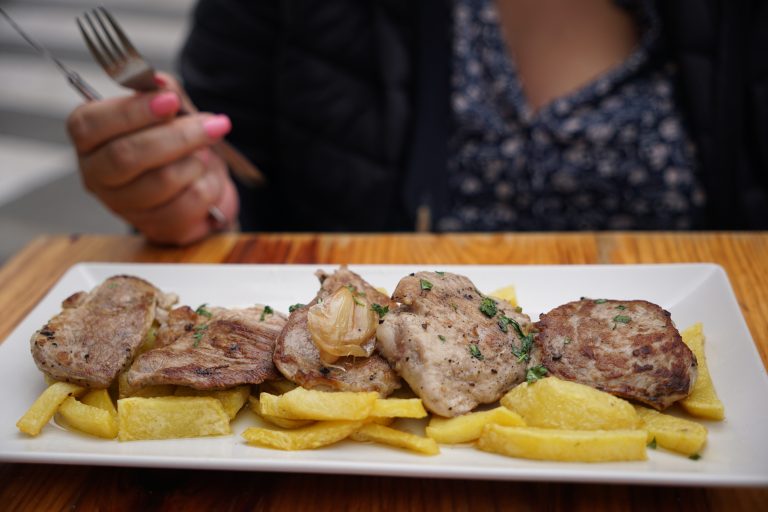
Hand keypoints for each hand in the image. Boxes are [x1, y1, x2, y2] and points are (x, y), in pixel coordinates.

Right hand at [66, 73, 238, 245]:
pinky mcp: (155, 227)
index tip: (171, 101)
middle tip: (212, 125)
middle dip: (177, 136)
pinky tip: (208, 179)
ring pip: (161, 180)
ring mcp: (124, 206)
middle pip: (126, 155)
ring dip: (196, 162)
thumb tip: (158, 82)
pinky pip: (187, 204)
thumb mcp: (173, 112)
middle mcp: (97, 175)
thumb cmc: (178, 145)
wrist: (204, 185)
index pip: (91, 124)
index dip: (133, 111)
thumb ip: (164, 93)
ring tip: (206, 154)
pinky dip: (209, 186)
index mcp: (90, 139)